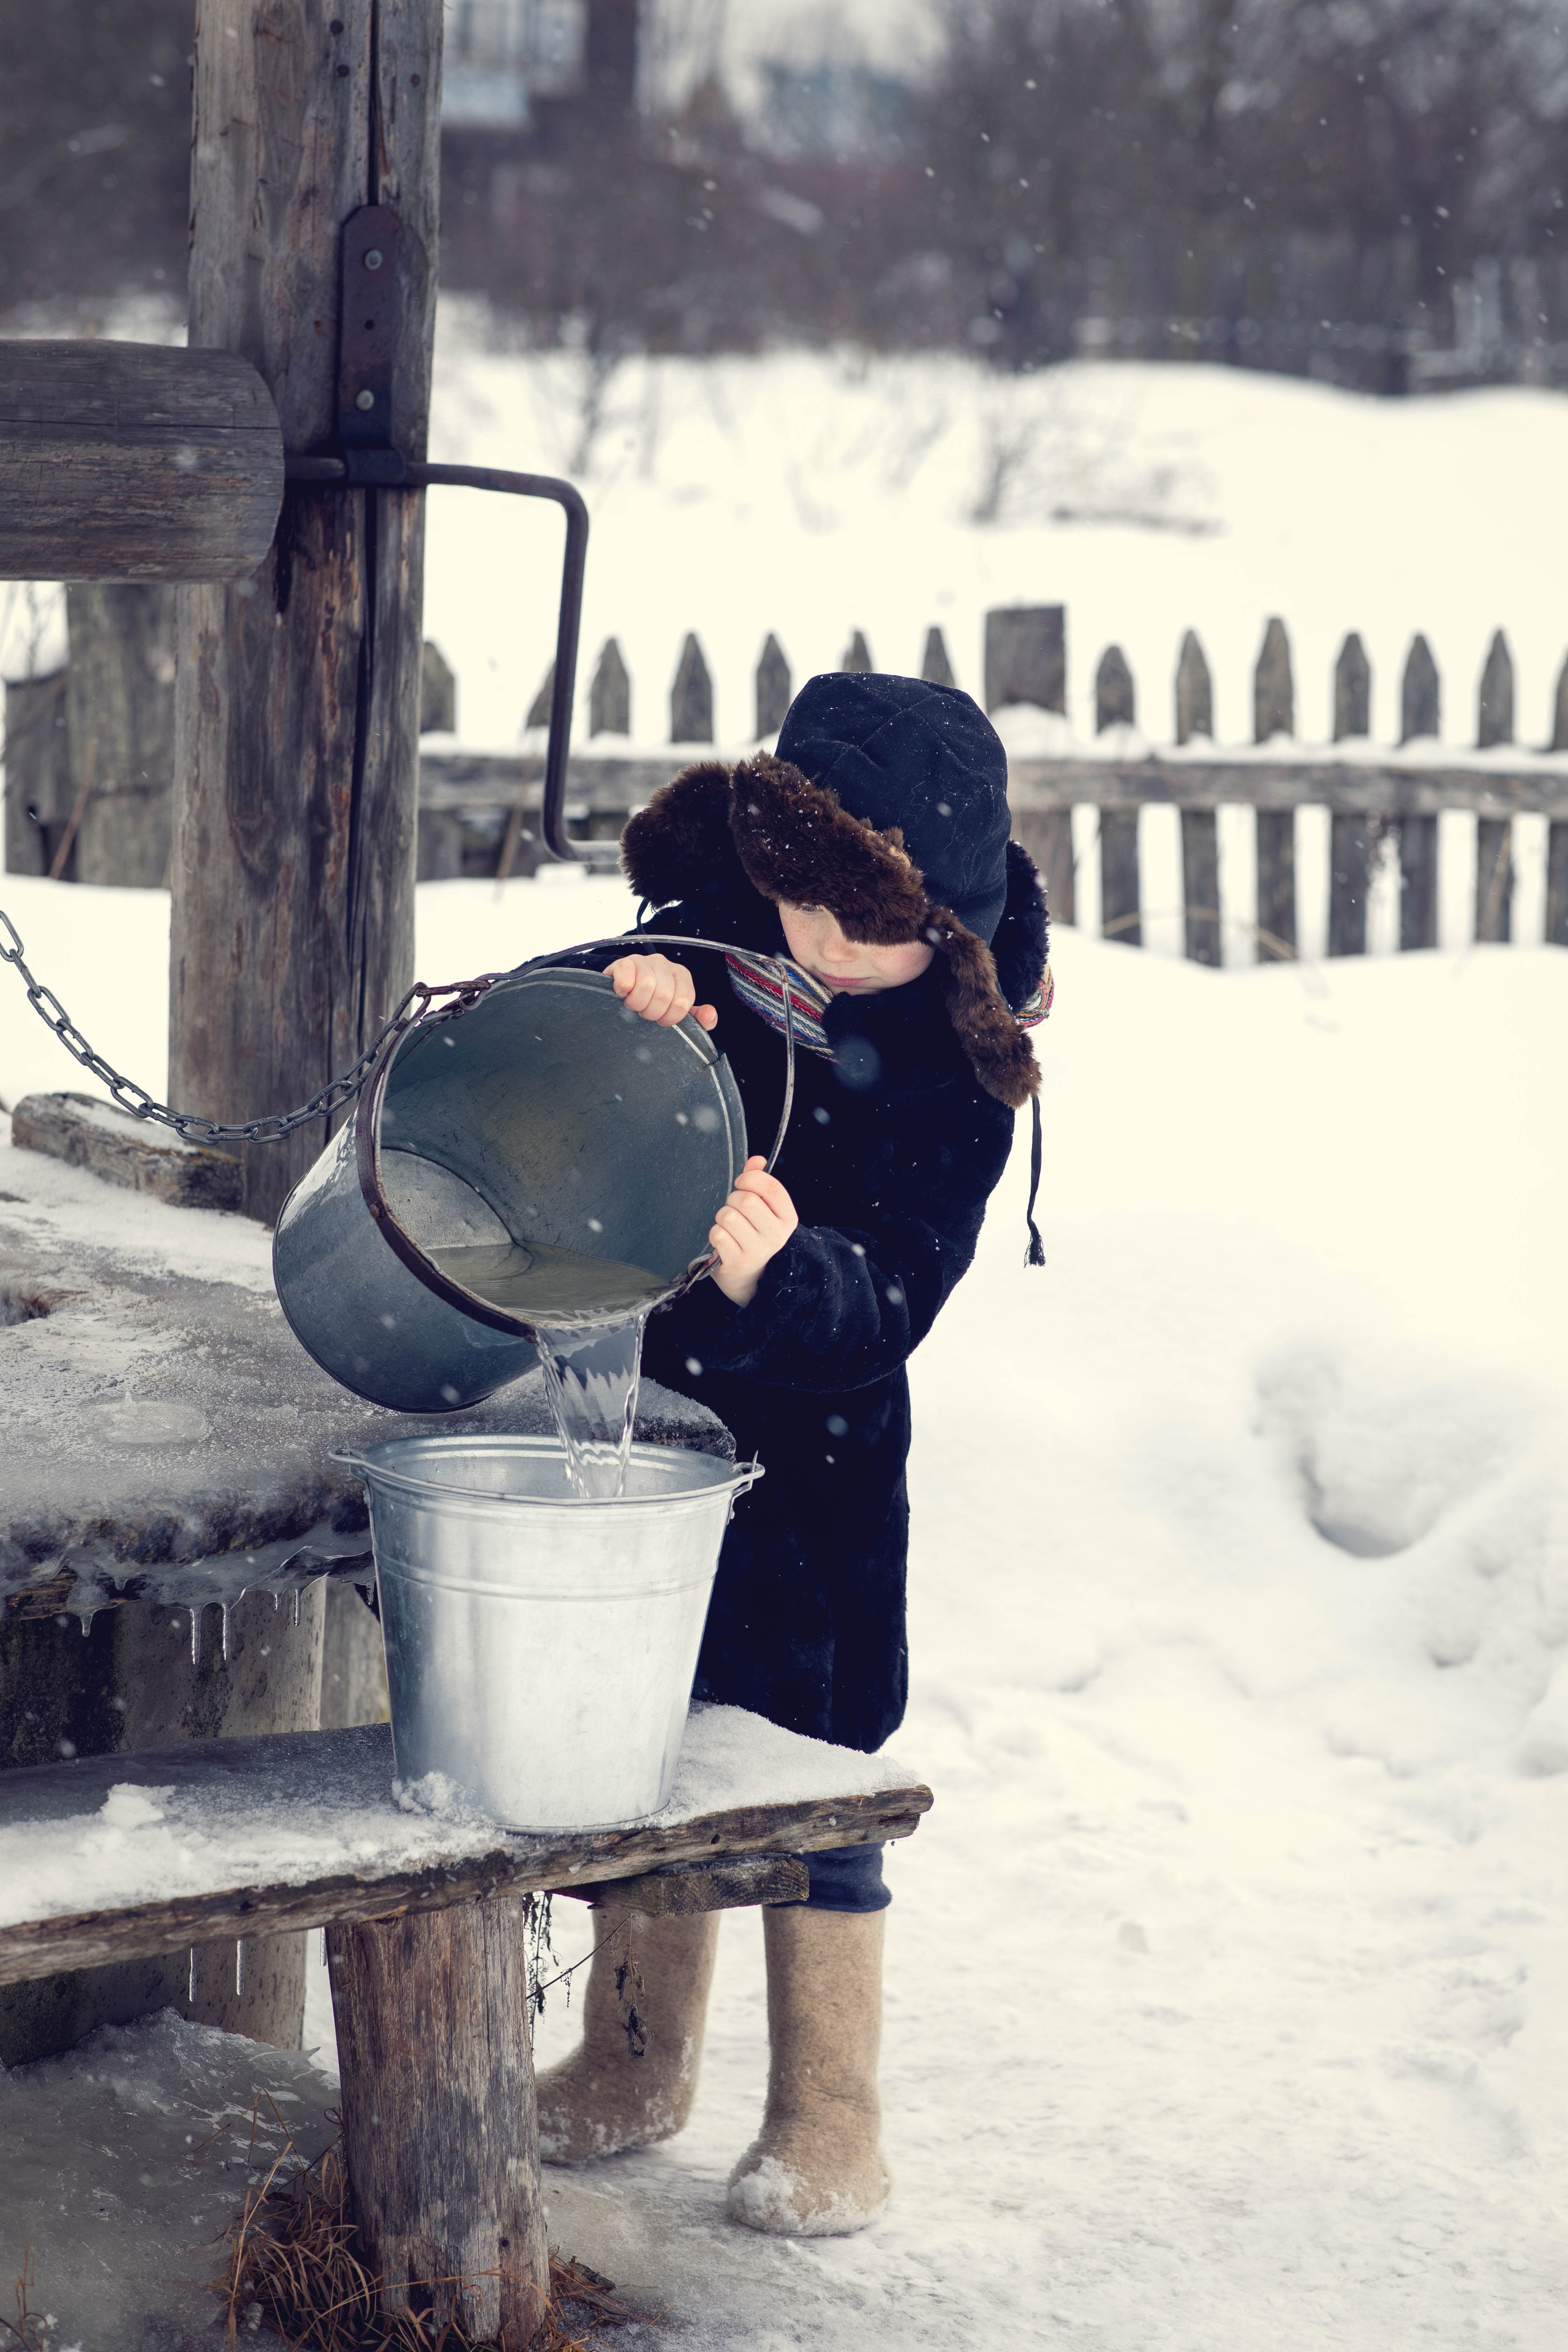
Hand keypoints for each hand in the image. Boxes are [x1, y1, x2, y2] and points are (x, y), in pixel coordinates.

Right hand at [606, 953, 716, 1029]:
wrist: (622, 994)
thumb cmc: (651, 1004)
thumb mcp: (676, 1013)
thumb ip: (698, 1019)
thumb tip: (710, 1015)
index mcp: (681, 975)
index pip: (683, 1001)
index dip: (670, 1017)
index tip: (661, 1019)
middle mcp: (664, 964)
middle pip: (664, 995)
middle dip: (652, 1012)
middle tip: (645, 1012)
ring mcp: (644, 961)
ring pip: (646, 985)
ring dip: (637, 1003)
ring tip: (633, 1004)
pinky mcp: (624, 962)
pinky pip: (626, 977)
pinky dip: (623, 990)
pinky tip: (622, 993)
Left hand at [708, 1156, 797, 1306]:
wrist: (751, 1276)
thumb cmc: (754, 1234)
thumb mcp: (763, 1209)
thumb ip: (759, 1181)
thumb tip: (756, 1160)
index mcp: (787, 1218)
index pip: (772, 1188)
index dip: (751, 1179)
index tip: (741, 1182)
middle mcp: (776, 1235)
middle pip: (746, 1200)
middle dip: (733, 1199)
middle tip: (734, 1209)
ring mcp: (757, 1251)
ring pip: (728, 1216)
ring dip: (722, 1217)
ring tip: (729, 1227)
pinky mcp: (737, 1262)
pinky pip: (718, 1234)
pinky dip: (716, 1234)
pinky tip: (724, 1241)